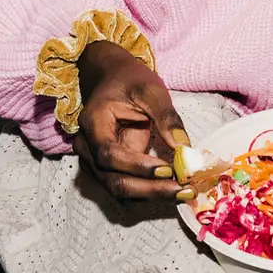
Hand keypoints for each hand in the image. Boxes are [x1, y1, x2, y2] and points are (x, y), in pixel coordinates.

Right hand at [76, 39, 186, 200]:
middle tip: (185, 189)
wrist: (110, 78)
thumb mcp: (151, 90)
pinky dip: (151, 190)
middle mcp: (87, 148)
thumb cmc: (128, 80)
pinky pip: (128, 185)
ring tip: (185, 191)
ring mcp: (96, 161)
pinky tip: (175, 188)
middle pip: (114, 181)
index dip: (138, 167)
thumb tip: (184, 148)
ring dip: (153, 194)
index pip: (109, 155)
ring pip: (121, 189)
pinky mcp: (110, 168)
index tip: (169, 169)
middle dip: (151, 189)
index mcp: (93, 123)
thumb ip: (167, 117)